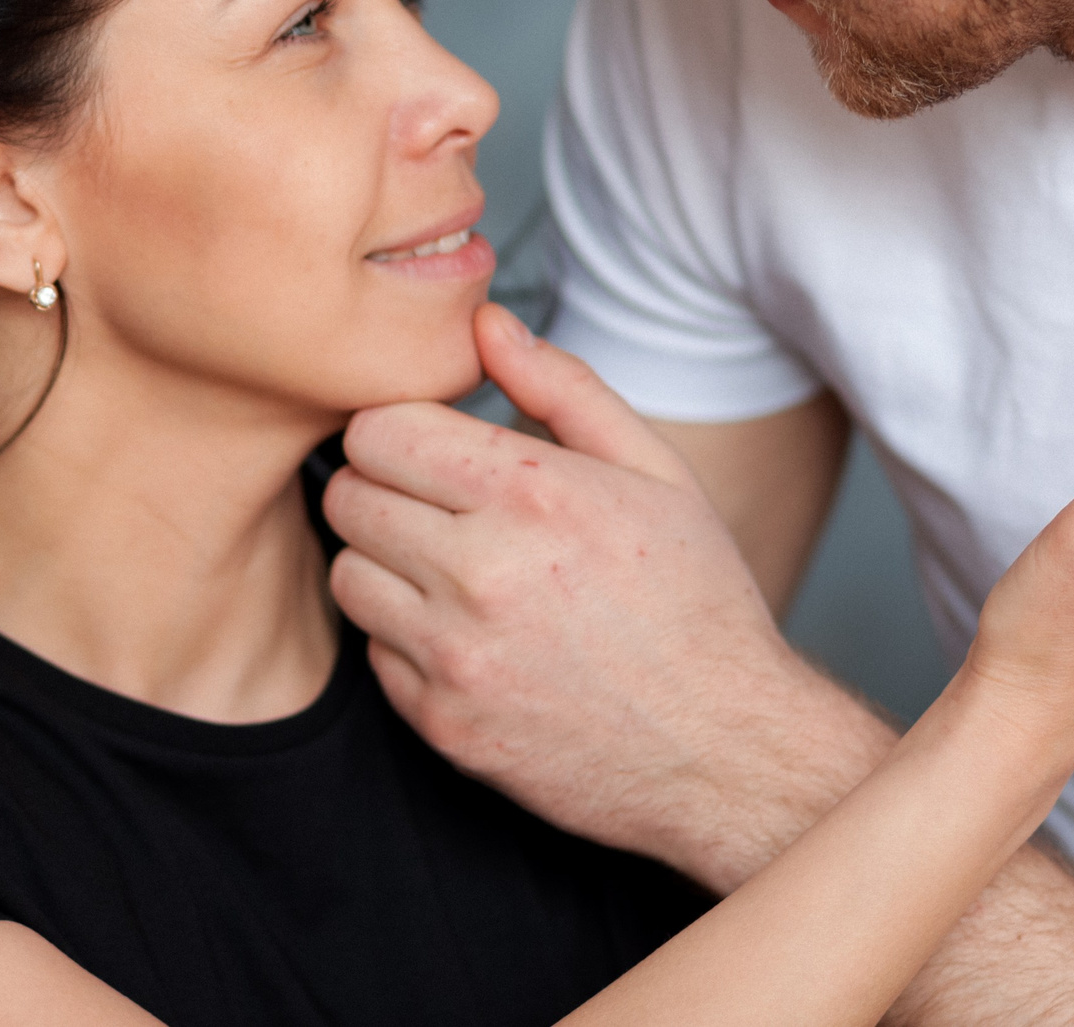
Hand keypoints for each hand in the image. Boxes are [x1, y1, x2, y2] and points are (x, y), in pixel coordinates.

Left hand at [324, 303, 853, 884]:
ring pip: (347, 574)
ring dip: (384, 562)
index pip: (378, 427)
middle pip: (348, 494)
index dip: (399, 427)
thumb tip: (485, 322)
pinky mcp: (444, 723)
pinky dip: (404, 639)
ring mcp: (456, 655)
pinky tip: (468, 634)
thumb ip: (562, 387)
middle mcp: (482, 573)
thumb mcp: (656, 472)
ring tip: (449, 568)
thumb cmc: (696, 604)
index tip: (431, 445)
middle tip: (436, 504)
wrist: (726, 750)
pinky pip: (373, 654)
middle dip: (383, 486)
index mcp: (533, 495)